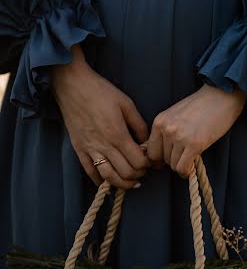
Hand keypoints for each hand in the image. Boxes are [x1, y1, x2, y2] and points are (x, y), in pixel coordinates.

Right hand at [50, 44, 152, 188]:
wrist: (72, 86)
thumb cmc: (101, 92)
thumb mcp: (126, 103)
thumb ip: (139, 125)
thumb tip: (146, 142)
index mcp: (117, 134)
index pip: (137, 161)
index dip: (148, 165)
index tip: (151, 161)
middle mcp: (103, 145)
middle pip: (125, 172)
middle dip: (139, 175)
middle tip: (144, 170)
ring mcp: (89, 149)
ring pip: (108, 177)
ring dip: (123, 183)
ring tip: (132, 181)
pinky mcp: (79, 149)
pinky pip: (90, 172)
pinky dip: (101, 181)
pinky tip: (110, 182)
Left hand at [146, 83, 246, 178]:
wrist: (221, 96)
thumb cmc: (201, 105)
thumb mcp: (175, 115)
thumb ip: (166, 130)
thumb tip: (159, 154)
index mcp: (159, 121)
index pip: (150, 150)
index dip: (158, 159)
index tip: (166, 160)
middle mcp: (166, 129)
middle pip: (162, 159)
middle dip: (172, 160)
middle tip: (183, 155)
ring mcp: (179, 137)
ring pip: (173, 165)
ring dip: (182, 164)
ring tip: (191, 156)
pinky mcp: (194, 144)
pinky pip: (183, 167)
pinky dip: (187, 171)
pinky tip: (192, 165)